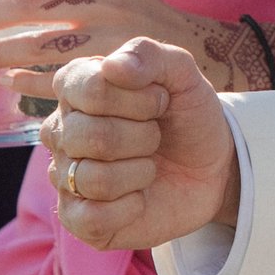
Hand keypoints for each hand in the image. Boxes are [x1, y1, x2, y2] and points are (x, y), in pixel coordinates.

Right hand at [44, 37, 241, 250]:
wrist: (213, 167)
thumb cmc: (187, 117)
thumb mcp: (182, 75)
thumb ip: (149, 55)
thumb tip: (112, 66)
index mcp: (76, 88)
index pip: (89, 89)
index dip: (137, 99)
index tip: (160, 100)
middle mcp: (61, 131)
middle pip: (88, 135)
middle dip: (143, 137)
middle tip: (156, 137)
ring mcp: (66, 176)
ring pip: (93, 178)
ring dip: (140, 172)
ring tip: (149, 166)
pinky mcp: (79, 219)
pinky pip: (91, 218)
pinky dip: (129, 208)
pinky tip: (140, 198)